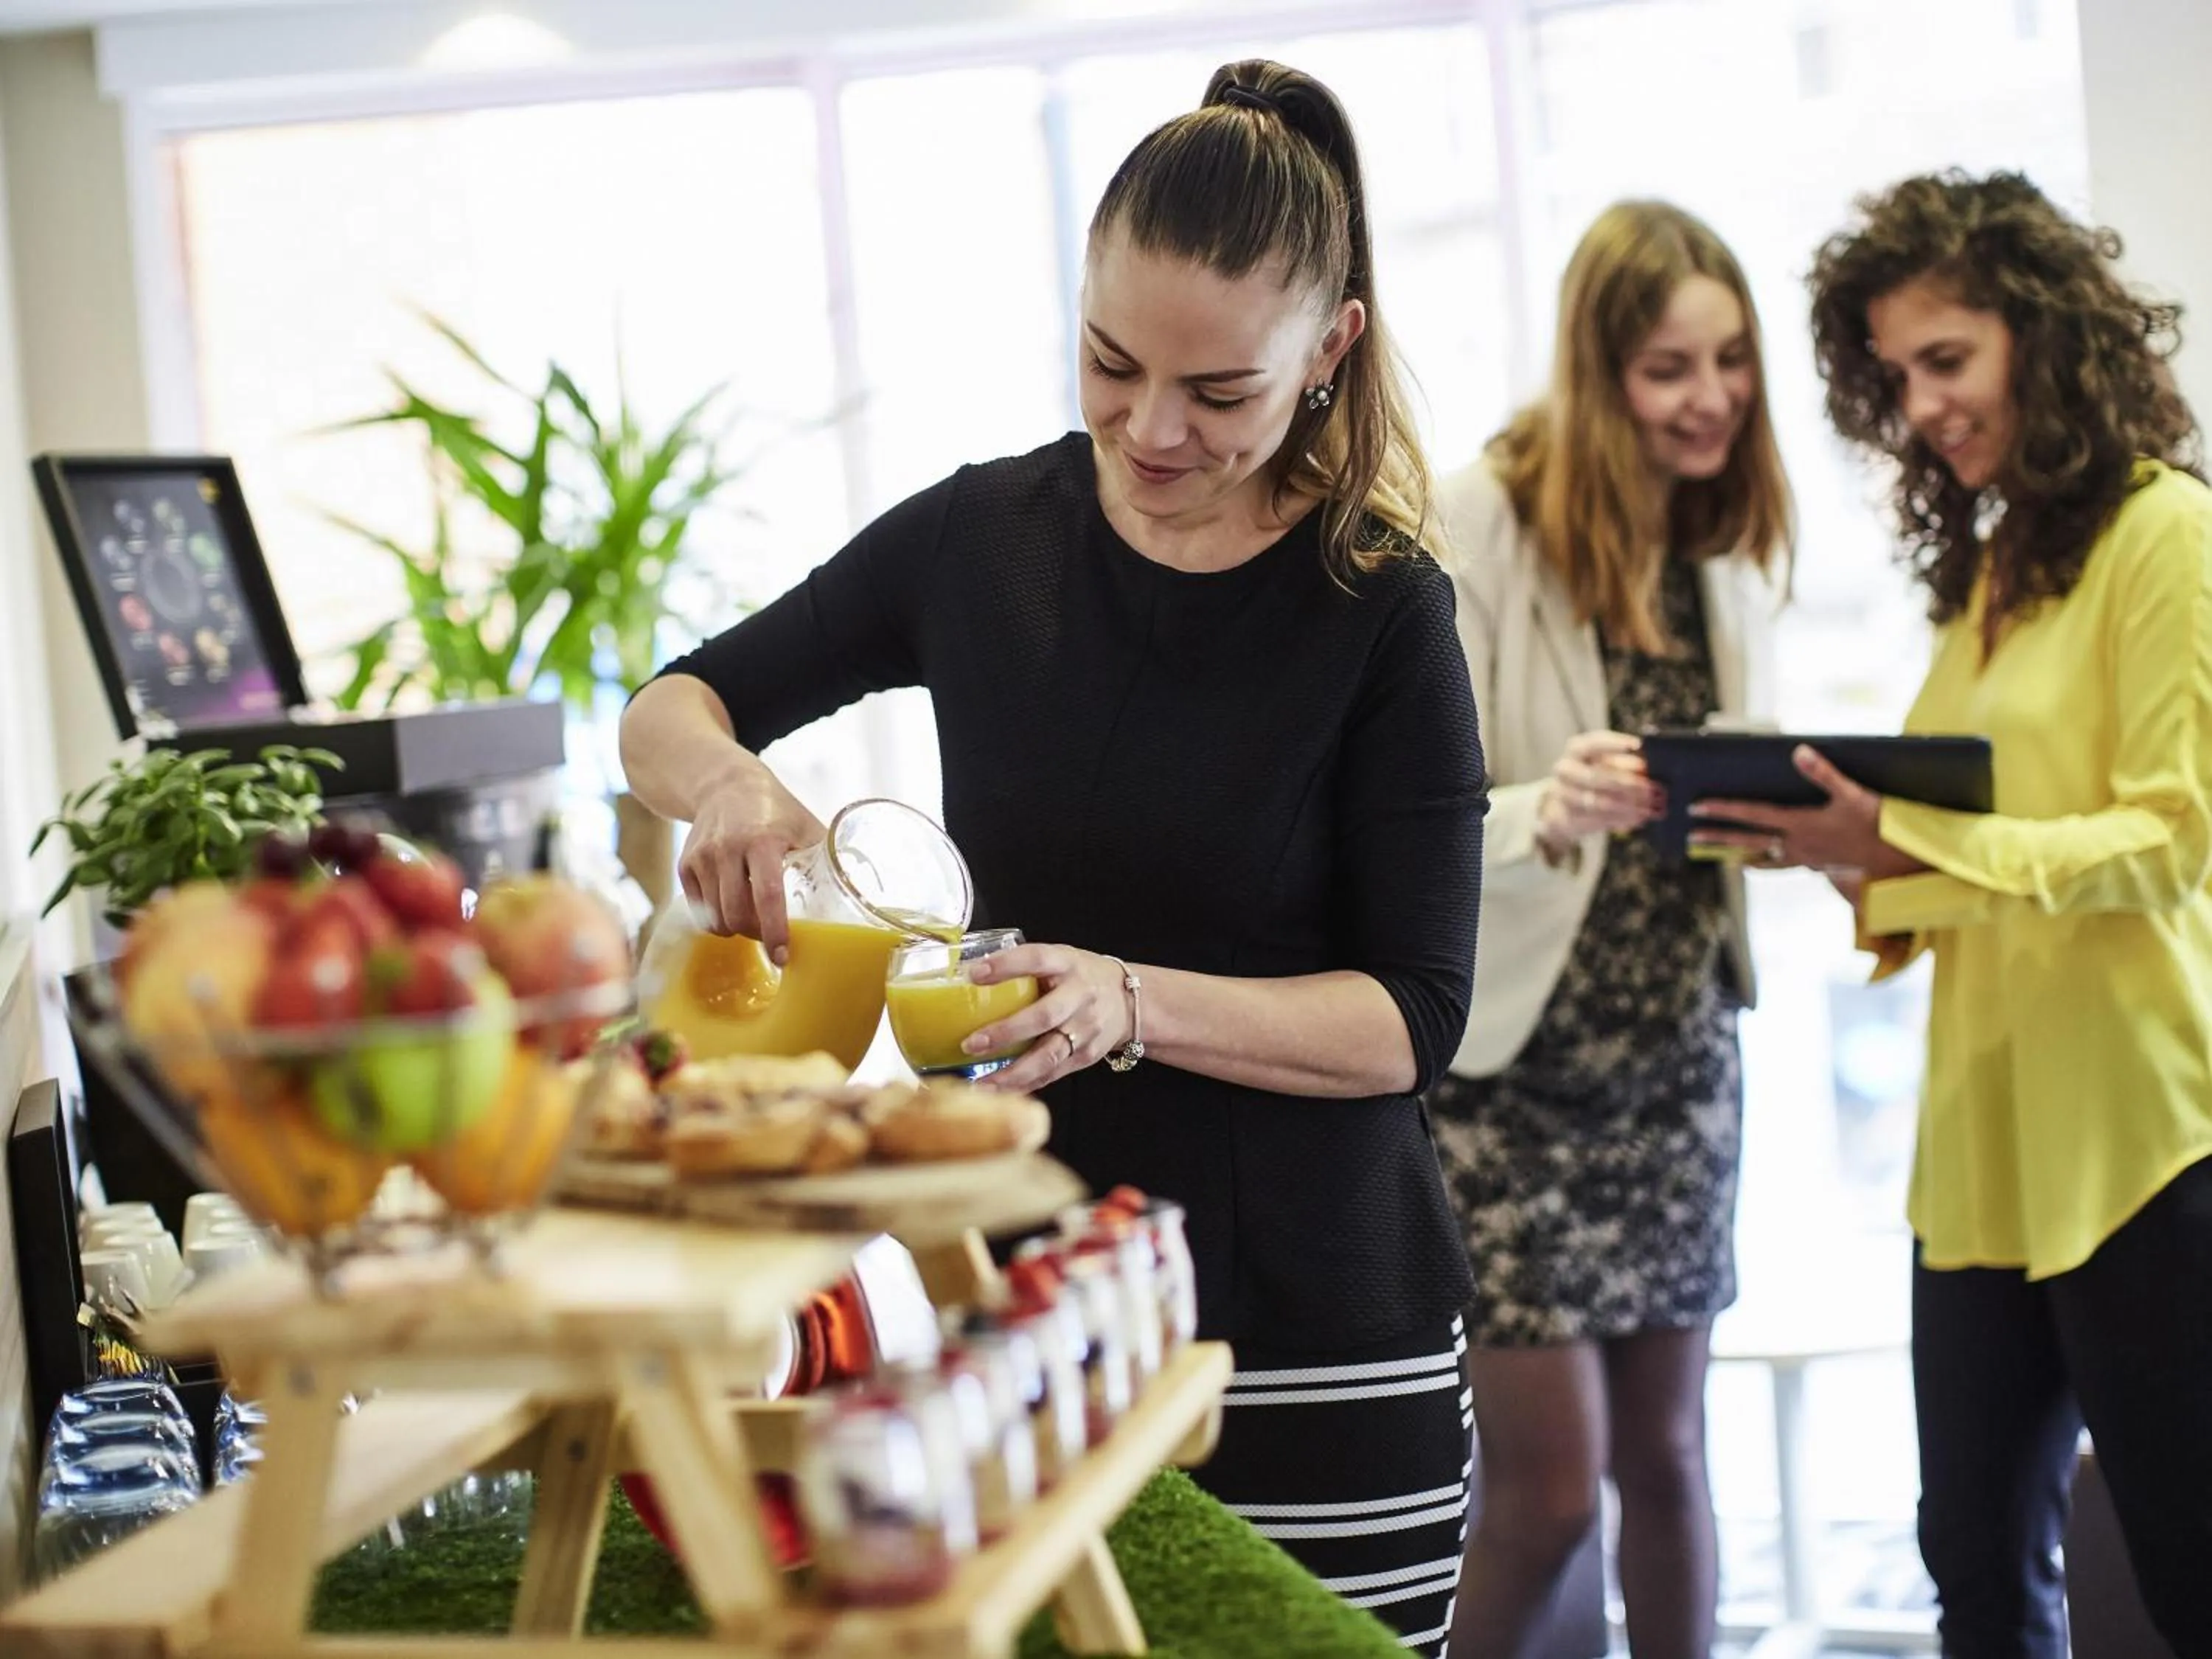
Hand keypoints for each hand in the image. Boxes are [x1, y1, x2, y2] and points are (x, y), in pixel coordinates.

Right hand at [675, 765, 825, 958]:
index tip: (783, 955)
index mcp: (762, 840)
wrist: (725, 785)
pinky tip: (734, 908)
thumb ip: (827, 859)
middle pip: (736, 915)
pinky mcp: (685, 865)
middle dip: (756, 936)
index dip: (775, 931)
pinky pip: (700, 910)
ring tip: (755, 923)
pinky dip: (717, 918)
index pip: (767, 896)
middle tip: (773, 939)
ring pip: (715, 918)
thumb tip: (861, 894)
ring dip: (737, 930)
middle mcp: (727, 848)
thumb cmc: (776, 810)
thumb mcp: (805, 827)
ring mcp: (702, 857)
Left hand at [962, 943, 1135, 1092]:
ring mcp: (1085, 1029)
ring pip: (1048, 1056)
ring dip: (1012, 1074)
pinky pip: (1052, 1074)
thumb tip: (965, 973)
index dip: (1006, 966)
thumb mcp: (1059, 959)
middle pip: (1043, 1016)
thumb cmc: (1080, 977)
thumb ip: (1024, 967)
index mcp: (1067, 964)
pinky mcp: (1085, 1056)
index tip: (973, 974)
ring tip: (981, 1086)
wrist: (1128, 1001)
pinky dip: (1024, 1085)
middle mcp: (1079, 996)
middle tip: (971, 1044)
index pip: (1036, 960)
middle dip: (1006, 1033)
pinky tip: (1000, 1092)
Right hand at [1537, 730, 1664, 852]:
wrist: (1566, 806)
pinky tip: (1639, 818)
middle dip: (1628, 784)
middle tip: (1653, 790)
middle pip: (1596, 776)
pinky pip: (1597, 820)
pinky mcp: (1568, 817)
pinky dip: (1621, 819)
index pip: (1594, 743)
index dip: (1615, 743)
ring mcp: (1563, 795)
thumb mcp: (1610, 766)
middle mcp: (1565, 770)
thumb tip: (1648, 769)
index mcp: (1577, 750)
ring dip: (1628, 807)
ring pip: (1598, 802)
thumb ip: (1628, 764)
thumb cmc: (1597, 777)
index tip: (1638, 745)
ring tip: (1650, 809)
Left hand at [1689, 745, 1924, 877]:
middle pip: (1747, 841)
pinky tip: (1761, 861)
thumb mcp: (1852, 793)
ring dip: (1740, 854)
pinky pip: (1783, 865)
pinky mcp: (1816, 865)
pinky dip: (1768, 863)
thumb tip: (1798, 751)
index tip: (1696, 807)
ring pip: (1763, 857)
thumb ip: (1822, 772)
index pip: (1751, 815)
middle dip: (1717, 837)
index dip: (1722, 809)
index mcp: (1800, 824)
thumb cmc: (1877, 823)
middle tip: (1690, 835)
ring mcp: (1805, 858)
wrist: (1900, 859)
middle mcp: (1796, 845)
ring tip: (1722, 856)